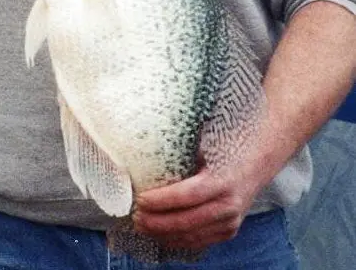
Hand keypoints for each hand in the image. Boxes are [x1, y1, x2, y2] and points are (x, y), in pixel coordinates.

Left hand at [131, 163, 264, 252]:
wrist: (255, 165)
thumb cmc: (223, 151)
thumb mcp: (204, 148)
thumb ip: (180, 156)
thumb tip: (143, 155)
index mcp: (222, 182)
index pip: (187, 196)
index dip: (161, 200)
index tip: (140, 199)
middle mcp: (228, 206)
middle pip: (187, 221)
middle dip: (157, 222)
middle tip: (135, 216)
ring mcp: (230, 222)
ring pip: (192, 235)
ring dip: (163, 234)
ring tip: (141, 226)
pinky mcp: (229, 232)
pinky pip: (200, 241)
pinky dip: (177, 240)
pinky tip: (160, 234)